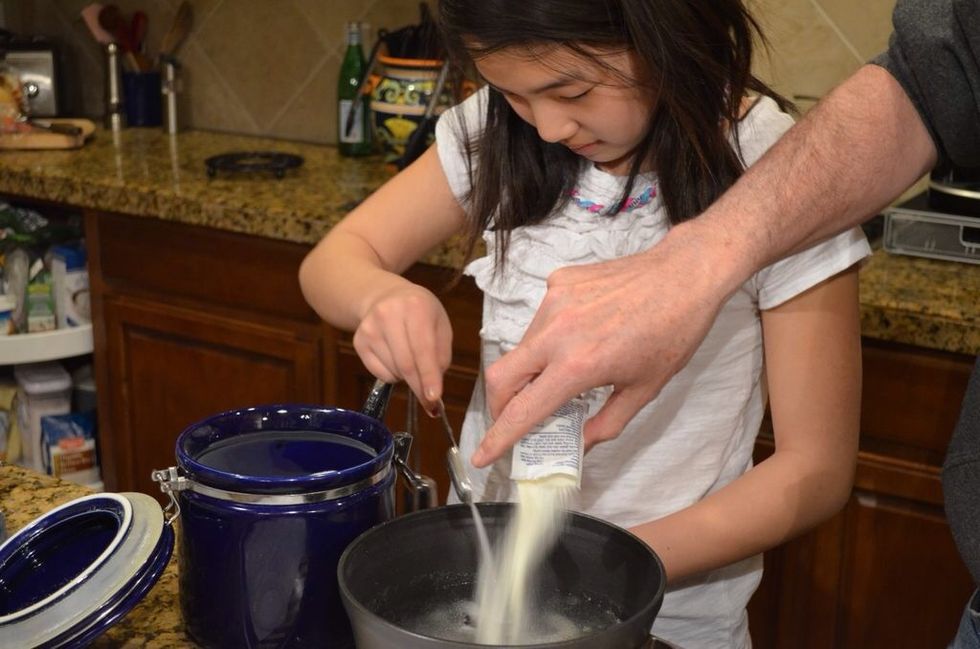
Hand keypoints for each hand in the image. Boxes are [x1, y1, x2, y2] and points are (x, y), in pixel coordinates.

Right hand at [353, 282, 451, 413]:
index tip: (434, 397)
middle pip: (405, 364)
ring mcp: (369, 328)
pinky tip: (396, 358)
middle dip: (419, 387)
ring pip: (393, 371)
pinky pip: (379, 373)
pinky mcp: (358, 341)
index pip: (423, 349)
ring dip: (407, 377)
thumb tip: (433, 387)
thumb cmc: (420, 313)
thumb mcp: (440, 325)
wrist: (385, 296)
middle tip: (429, 401)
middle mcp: (388, 314)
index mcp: (416, 307)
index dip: (429, 376)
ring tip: (412, 360)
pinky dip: (393, 375)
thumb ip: (441, 354)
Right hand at [472, 226, 733, 466]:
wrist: (685, 275)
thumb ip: (605, 424)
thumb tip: (579, 445)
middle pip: (500, 376)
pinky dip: (551, 336)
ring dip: (531, 369)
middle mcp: (557, 332)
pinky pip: (541, 318)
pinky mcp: (559, 281)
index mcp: (578, 365)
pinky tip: (582, 333)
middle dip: (499, 405)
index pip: (523, 411)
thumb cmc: (673, 333)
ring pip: (522, 347)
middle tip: (513, 419)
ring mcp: (554, 301)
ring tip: (566, 370)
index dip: (498, 438)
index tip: (482, 456)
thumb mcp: (643, 390)